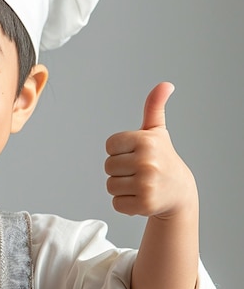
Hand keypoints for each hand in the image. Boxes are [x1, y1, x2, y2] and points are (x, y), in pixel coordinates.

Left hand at [104, 82, 197, 218]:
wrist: (180, 192)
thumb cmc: (163, 158)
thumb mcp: (157, 131)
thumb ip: (154, 106)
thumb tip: (165, 84)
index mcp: (146, 140)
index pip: (109, 145)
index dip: (119, 150)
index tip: (136, 153)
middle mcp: (147, 161)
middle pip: (108, 166)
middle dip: (120, 170)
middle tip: (139, 170)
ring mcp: (146, 184)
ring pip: (110, 185)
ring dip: (121, 187)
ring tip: (140, 183)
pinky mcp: (144, 204)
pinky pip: (116, 203)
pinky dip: (125, 204)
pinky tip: (141, 197)